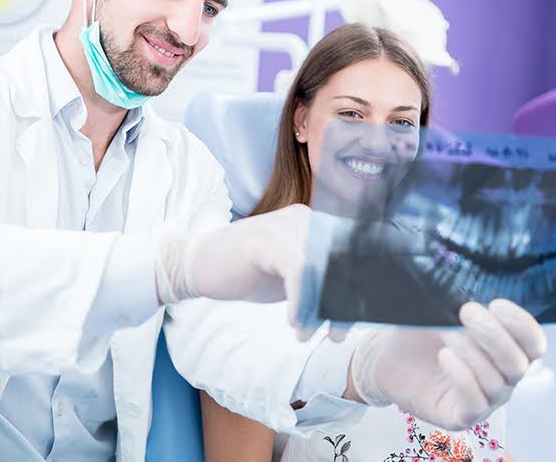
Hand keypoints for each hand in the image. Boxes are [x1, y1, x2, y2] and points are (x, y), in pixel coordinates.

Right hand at [155, 204, 345, 339]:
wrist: (197, 264)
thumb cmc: (246, 272)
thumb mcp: (290, 277)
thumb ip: (319, 282)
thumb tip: (354, 305)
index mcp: (312, 223)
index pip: (350, 253)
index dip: (358, 287)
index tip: (353, 320)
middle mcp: (304, 219)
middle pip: (342, 263)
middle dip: (344, 303)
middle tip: (336, 334)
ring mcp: (285, 228)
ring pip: (324, 270)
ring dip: (322, 309)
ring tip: (310, 334)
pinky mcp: (267, 242)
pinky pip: (299, 273)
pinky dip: (301, 303)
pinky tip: (293, 324)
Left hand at [345, 299, 546, 430]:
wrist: (386, 358)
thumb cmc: (421, 334)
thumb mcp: (441, 312)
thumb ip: (460, 301)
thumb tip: (470, 282)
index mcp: (506, 350)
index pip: (533, 343)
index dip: (522, 325)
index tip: (496, 304)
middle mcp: (502, 378)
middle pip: (519, 363)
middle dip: (494, 336)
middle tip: (466, 312)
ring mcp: (484, 400)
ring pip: (496, 381)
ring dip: (471, 352)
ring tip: (446, 333)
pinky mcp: (461, 417)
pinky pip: (474, 403)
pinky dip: (462, 377)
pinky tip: (445, 357)